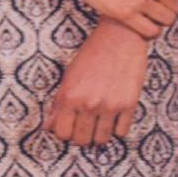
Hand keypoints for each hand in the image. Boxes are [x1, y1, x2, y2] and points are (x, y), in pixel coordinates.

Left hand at [44, 19, 148, 144]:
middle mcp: (89, 103)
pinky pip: (121, 132)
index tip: (70, 125)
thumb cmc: (93, 53)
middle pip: (81, 140)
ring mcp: (110, 106)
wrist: (120, 36)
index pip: (62, 133)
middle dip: (81, 135)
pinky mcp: (129, 105)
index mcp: (70, 95)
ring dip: (99, 133)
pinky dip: (117, 127)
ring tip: (100, 120)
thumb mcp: (69, 74)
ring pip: (101, 140)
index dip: (65, 132)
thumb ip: (58, 102)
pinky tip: (114, 114)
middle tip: (85, 124)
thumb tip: (48, 126)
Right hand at [56, 0, 177, 38]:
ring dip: (162, 20)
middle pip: (176, 7)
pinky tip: (144, 25)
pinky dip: (151, 31)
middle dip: (170, 9)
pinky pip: (151, 31)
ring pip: (166, 20)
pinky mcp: (125, 14)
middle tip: (158, 7)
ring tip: (151, 16)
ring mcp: (140, 0)